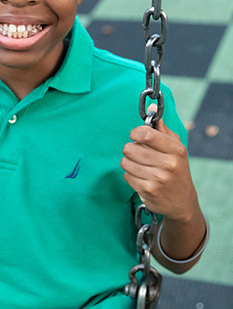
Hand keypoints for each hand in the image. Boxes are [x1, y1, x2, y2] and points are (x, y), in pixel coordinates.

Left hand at [121, 105, 198, 222]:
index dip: (135, 133)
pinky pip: (126, 176)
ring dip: (129, 163)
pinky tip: (142, 178)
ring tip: (140, 166)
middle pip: (130, 148)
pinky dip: (131, 176)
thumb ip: (162, 129)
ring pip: (125, 162)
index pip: (146, 134)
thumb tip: (152, 107)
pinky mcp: (148, 191)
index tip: (136, 135)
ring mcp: (158, 179)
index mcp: (176, 150)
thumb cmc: (176, 169)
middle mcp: (168, 164)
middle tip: (139, 154)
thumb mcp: (175, 148)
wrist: (182, 202)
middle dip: (130, 149)